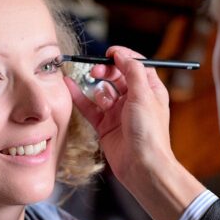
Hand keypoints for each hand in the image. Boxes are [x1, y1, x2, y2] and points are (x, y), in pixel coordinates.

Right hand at [65, 46, 172, 183]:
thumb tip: (123, 55)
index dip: (123, 56)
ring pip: (102, 90)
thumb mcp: (144, 95)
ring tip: (87, 79)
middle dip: (106, 70)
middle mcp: (134, 100)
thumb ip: (133, 72)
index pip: (136, 65)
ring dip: (94, 84)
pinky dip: (80, 96)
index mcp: (150, 90)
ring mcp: (118, 113)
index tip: (109, 53)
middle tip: (96, 70)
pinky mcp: (105, 125)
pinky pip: (90, 107)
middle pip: (117, 76)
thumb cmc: (149, 134)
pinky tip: (70, 86)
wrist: (142, 166)